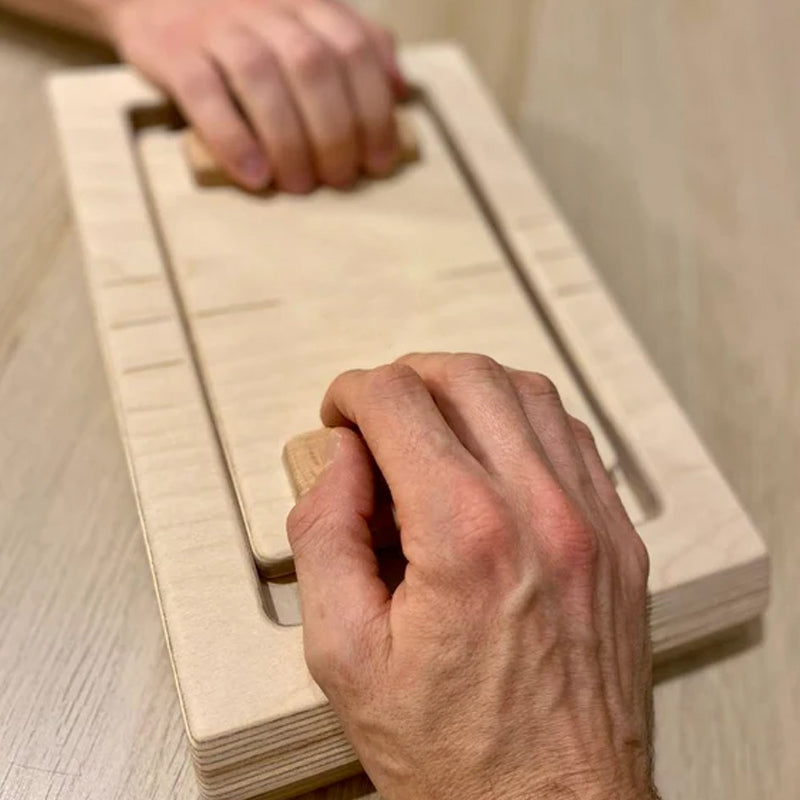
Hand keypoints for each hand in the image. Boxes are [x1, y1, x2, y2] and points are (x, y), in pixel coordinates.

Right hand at [107, 0, 404, 190]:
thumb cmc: (242, 22)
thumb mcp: (305, 19)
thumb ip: (355, 44)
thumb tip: (401, 89)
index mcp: (306, 2)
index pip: (354, 49)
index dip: (374, 109)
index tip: (377, 160)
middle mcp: (266, 7)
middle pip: (313, 67)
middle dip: (335, 133)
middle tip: (338, 179)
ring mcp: (217, 25)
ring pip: (261, 77)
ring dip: (289, 141)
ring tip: (300, 184)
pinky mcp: (173, 50)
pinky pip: (204, 92)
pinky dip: (232, 137)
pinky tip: (253, 175)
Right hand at [287, 353, 656, 799]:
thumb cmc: (461, 755)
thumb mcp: (344, 655)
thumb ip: (324, 536)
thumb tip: (340, 463)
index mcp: (467, 537)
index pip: (399, 402)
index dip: (353, 393)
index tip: (341, 412)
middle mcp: (541, 514)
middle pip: (467, 376)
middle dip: (406, 376)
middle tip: (378, 412)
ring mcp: (592, 522)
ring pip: (528, 392)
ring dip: (467, 390)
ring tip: (431, 426)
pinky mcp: (618, 540)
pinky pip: (574, 437)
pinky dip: (523, 420)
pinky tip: (493, 451)